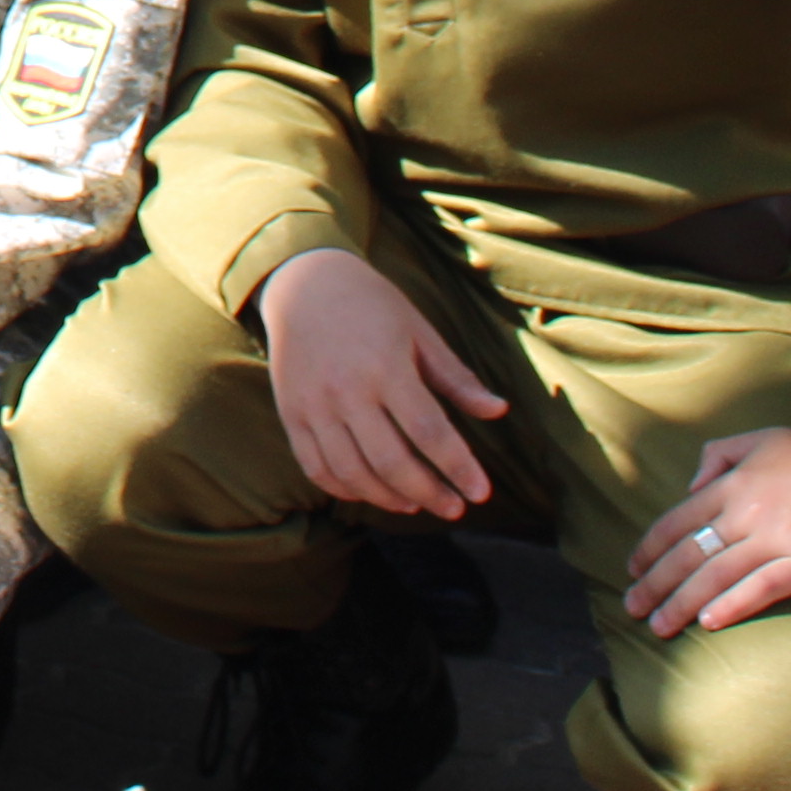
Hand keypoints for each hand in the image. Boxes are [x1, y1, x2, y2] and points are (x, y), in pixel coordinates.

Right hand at [258, 247, 504, 521]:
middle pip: (392, 461)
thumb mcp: (419, 332)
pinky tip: (371, 492)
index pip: (429, 432)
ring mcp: (314, 406)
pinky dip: (345, 489)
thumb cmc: (372, 306)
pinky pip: (316, 467)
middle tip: (454, 507)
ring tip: (415, 505)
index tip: (480, 493)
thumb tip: (499, 412)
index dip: (458, 467)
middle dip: (429, 493)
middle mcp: (347, 391)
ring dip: (389, 498)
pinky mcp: (291, 414)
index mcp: (386, 367)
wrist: (303, 283)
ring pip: (353, 473)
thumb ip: (456, 378)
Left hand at [627, 428, 790, 637]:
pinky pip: (760, 589)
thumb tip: (692, 487)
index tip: (633, 570)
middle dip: (656, 583)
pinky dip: (732, 606)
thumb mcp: (759, 439)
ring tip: (659, 625)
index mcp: (731, 485)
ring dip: (683, 602)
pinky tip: (709, 622)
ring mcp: (775, 541)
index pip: (677, 521)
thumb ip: (718, 456)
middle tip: (633, 607)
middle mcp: (745, 515)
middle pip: (689, 554)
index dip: (651, 548)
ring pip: (717, 576)